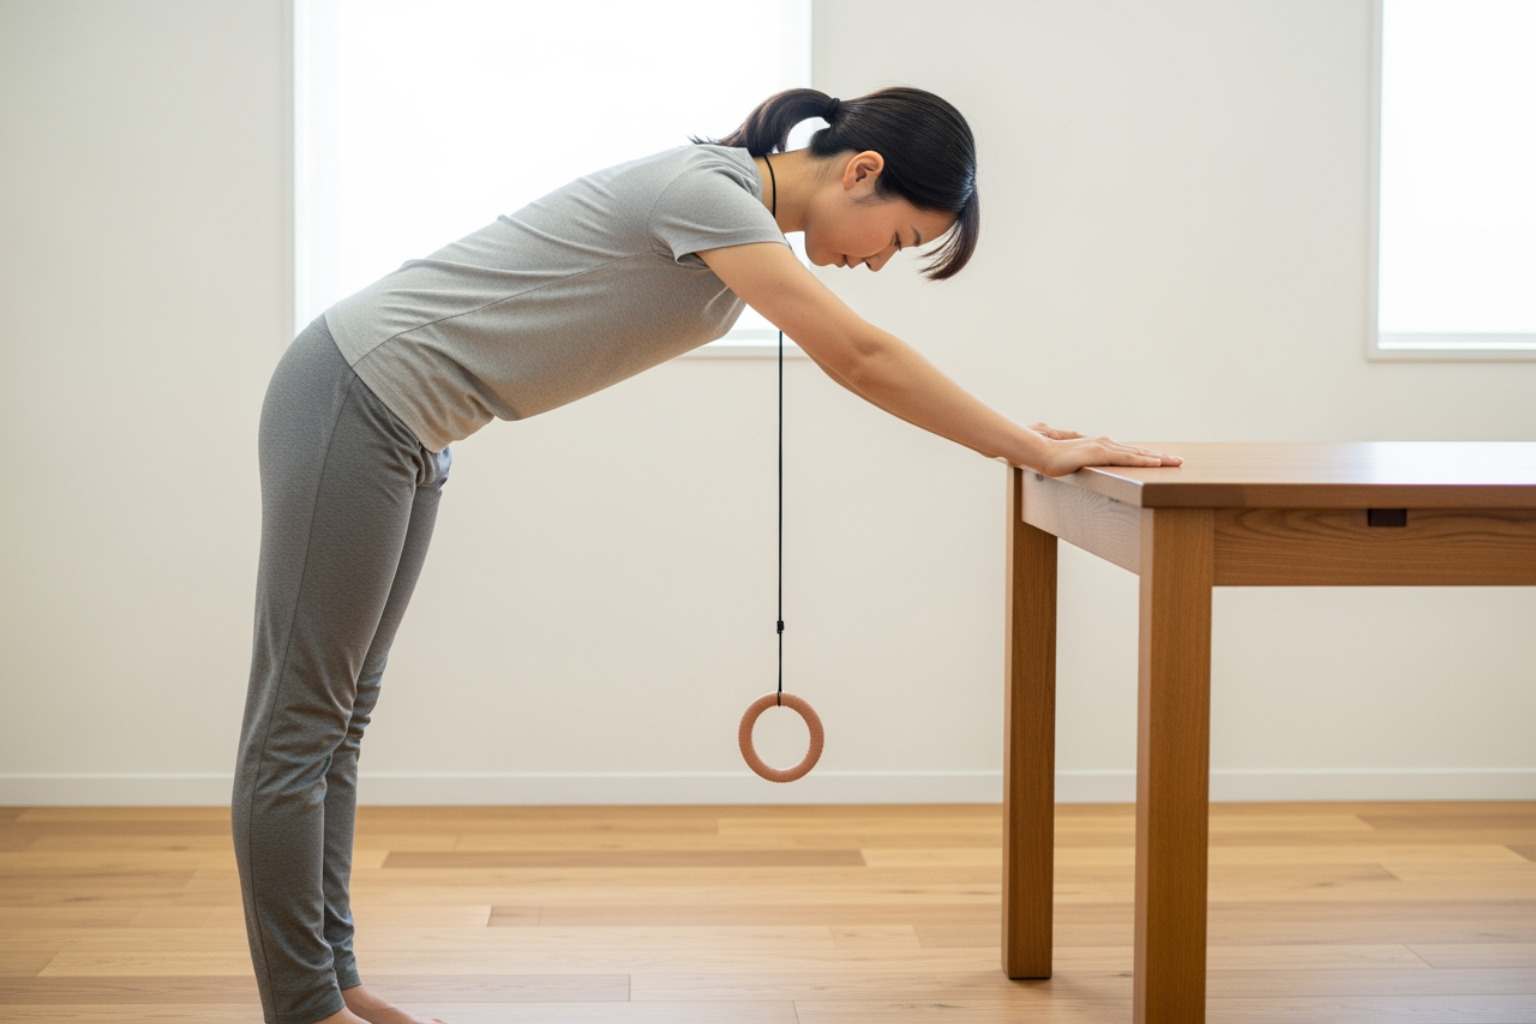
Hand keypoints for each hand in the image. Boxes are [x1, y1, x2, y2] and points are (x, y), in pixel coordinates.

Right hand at [1027, 424, 1182, 476]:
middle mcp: (1106, 443)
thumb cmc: (1050, 456)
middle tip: (1179, 460)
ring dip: (1159, 458)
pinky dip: (1143, 460)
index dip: (1146, 456)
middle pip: (1139, 451)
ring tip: (1176, 462)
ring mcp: (1104, 446)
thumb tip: (1083, 463)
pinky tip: (1157, 463)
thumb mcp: (1071, 460)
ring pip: (1138, 453)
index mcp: (1100, 445)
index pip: (1129, 452)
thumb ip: (1081, 459)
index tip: (1162, 460)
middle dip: (1160, 456)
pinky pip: (1127, 458)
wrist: (1038, 451)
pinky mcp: (1100, 453)